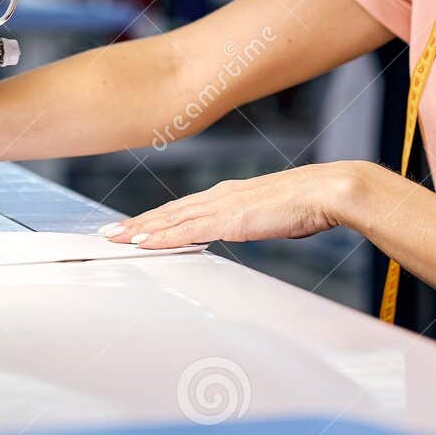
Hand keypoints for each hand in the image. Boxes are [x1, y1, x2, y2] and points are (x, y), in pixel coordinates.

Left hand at [99, 164, 355, 249]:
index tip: (134, 227)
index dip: (157, 218)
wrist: (327, 191)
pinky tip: (144, 243)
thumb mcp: (274, 215)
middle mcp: (220, 195)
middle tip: (108, 233)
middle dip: (137, 223)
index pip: (184, 208)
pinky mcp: (229, 219)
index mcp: (230, 194)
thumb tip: (254, 227)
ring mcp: (222, 206)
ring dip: (141, 230)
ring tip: (115, 239)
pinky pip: (187, 231)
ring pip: (170, 220)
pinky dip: (162, 237)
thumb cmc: (309, 204)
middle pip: (168, 212)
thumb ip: (256, 221)